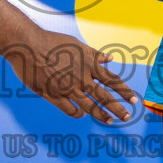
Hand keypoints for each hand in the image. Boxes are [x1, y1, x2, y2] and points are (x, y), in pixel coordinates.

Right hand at [1, 27, 137, 123]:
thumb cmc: (52, 41)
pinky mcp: (54, 95)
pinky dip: (78, 114)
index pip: (112, 80)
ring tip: (109, 121)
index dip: (124, 91)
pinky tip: (82, 114)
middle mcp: (81, 78)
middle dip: (118, 108)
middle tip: (127, 117)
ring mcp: (68, 88)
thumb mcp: (77, 44)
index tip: (134, 100)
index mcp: (89, 64)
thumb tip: (110, 58)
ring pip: (89, 106)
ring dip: (101, 115)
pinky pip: (70, 110)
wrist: (27, 45)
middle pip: (104, 96)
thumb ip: (94, 54)